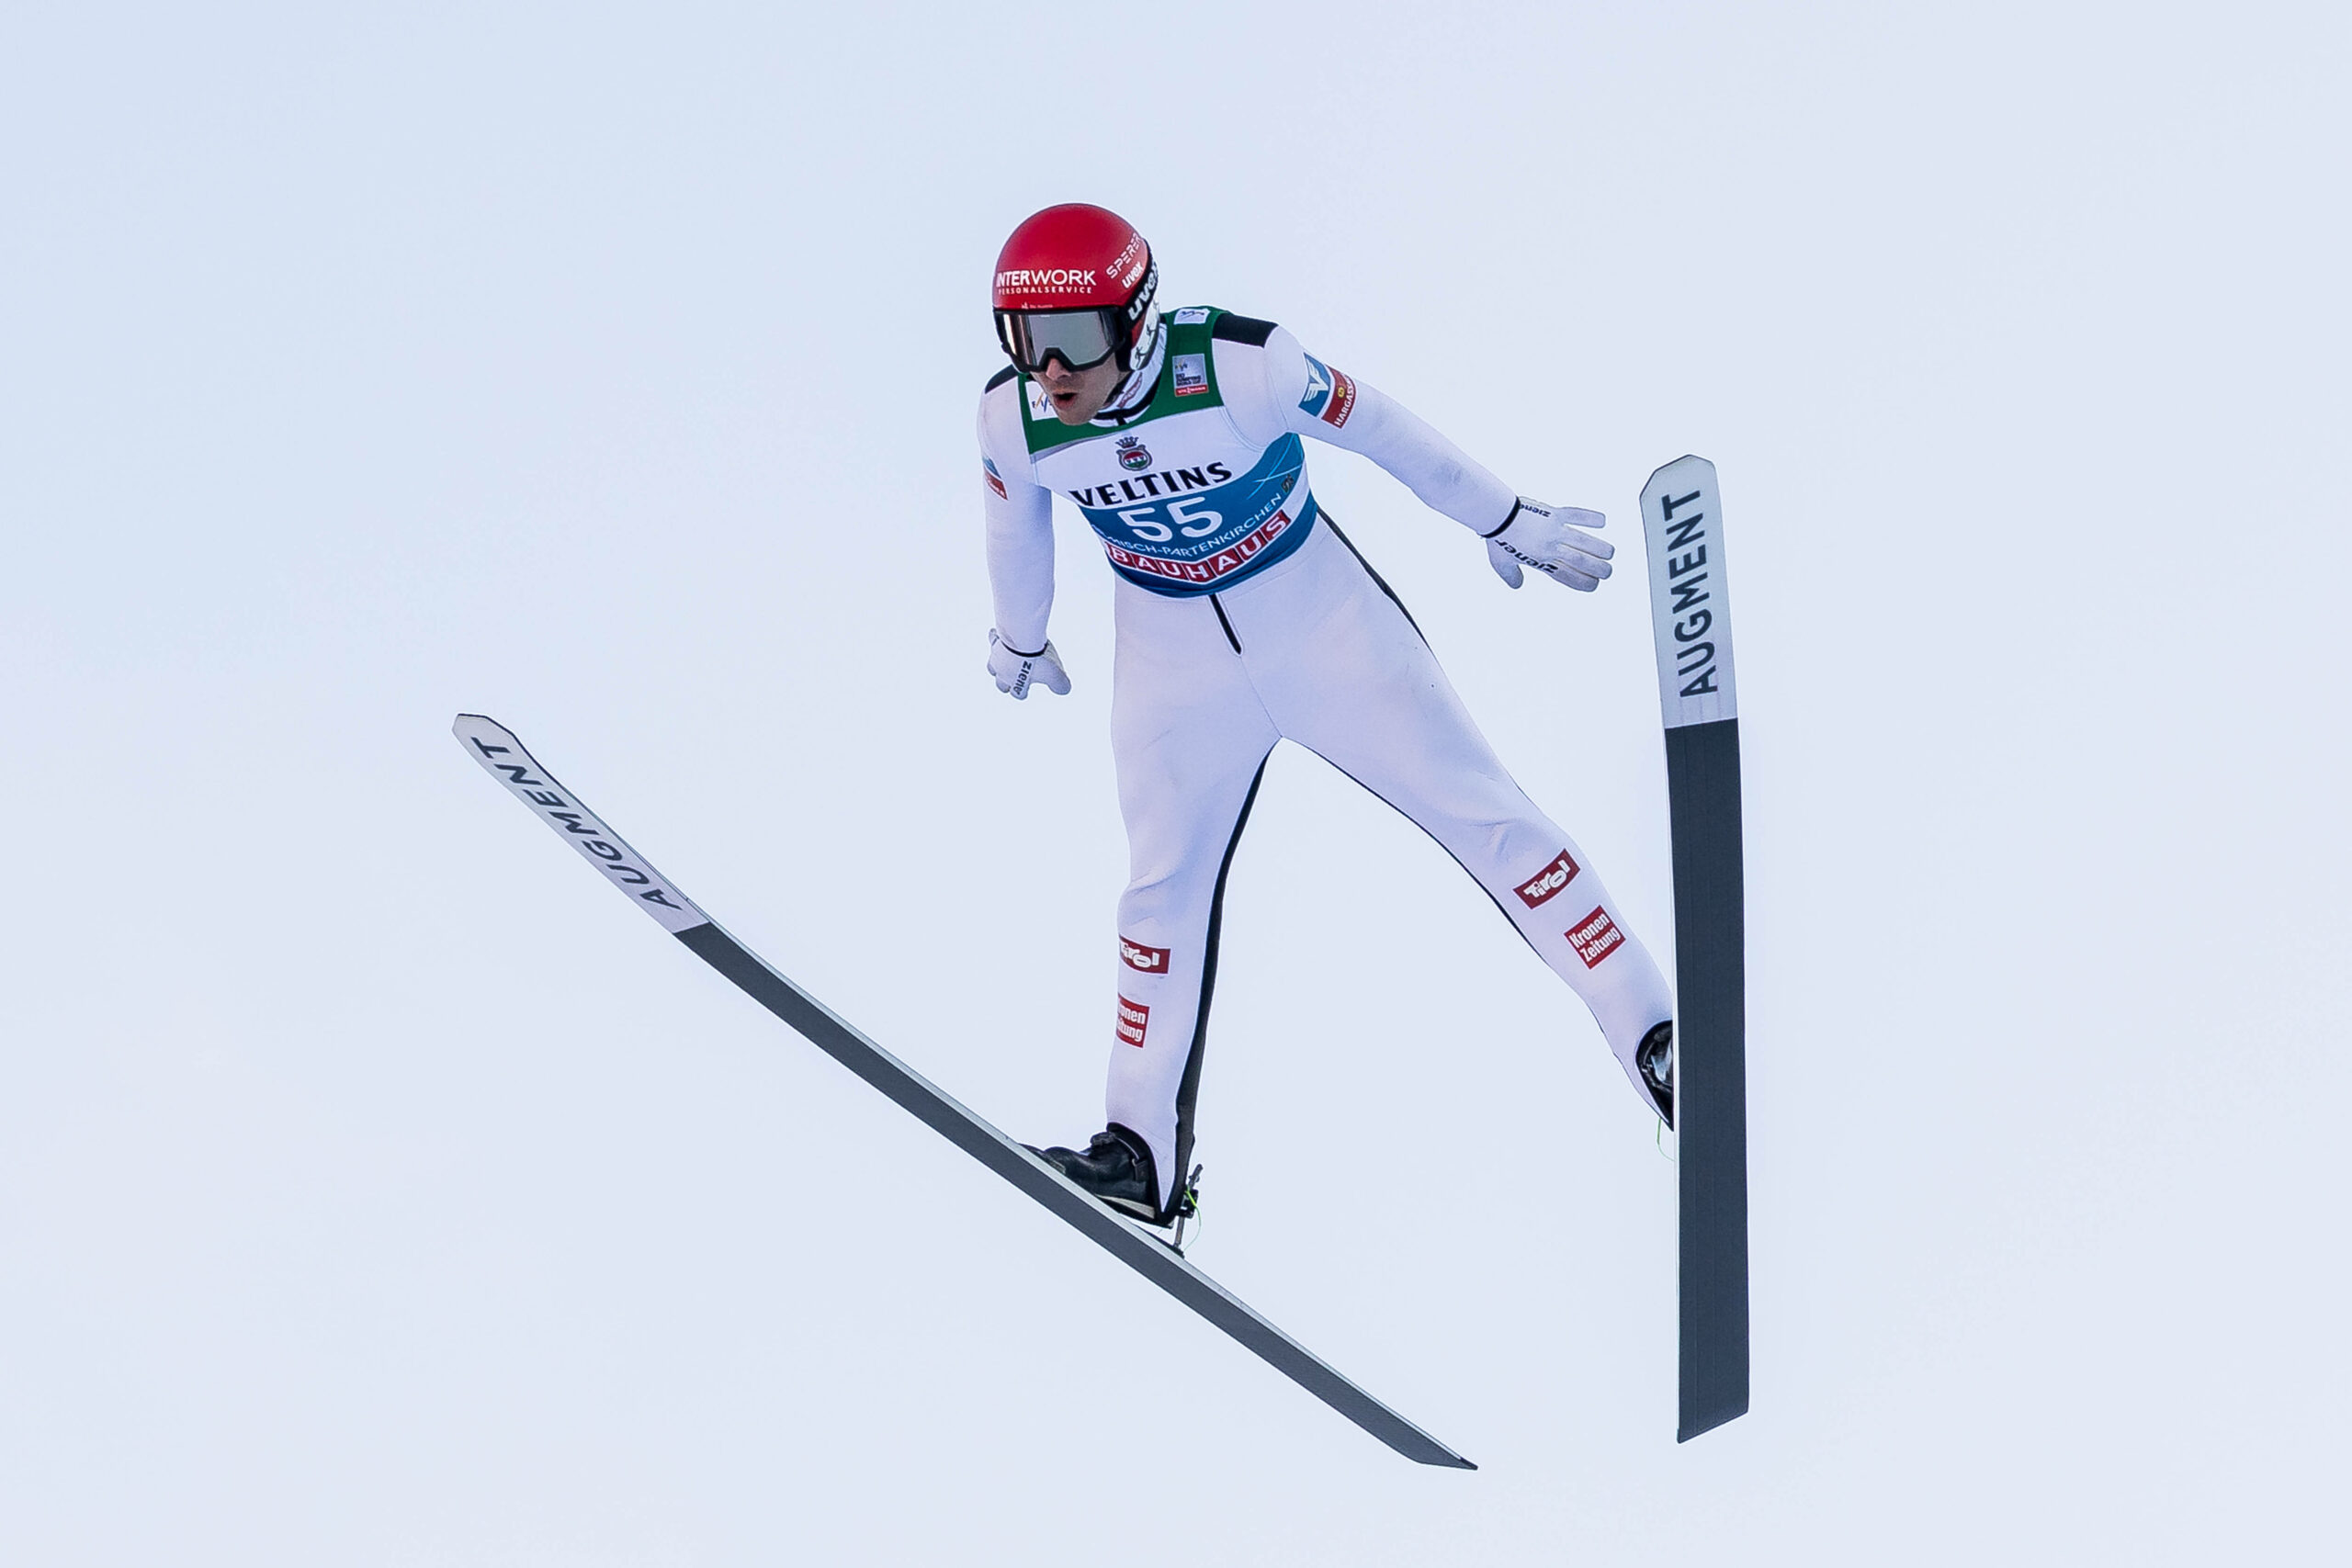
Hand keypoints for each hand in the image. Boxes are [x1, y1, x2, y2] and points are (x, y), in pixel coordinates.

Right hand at [987, 630, 1071, 698]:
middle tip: (1015, 677)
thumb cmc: (1038, 658)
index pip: (1018, 694)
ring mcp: (997, 657)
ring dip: (999, 665)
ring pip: (992, 666)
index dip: (1023, 692)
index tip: (1027, 689)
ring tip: (1006, 660)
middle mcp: (1003, 673)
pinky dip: (995, 639)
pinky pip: (993, 640)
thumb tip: (1064, 690)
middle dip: (1007, 683)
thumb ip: (1060, 686)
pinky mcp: (995, 641)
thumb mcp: (1055, 675)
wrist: (1022, 636)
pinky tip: (998, 635)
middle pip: (1001, 685)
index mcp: (1017, 683)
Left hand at [1485, 497, 1612, 590]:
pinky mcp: (1555, 512)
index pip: (1568, 577)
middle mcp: (1551, 547)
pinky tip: (1603, 521)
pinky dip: (1591, 517)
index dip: (1585, 583)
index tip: (1595, 585)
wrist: (1495, 514)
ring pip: (1585, 541)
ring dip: (1601, 548)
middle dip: (1600, 569)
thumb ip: (1511, 577)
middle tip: (1608, 572)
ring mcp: (1555, 529)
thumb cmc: (1497, 538)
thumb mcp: (1501, 564)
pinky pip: (1577, 514)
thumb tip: (1517, 585)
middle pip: (1582, 561)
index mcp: (1541, 561)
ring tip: (1610, 553)